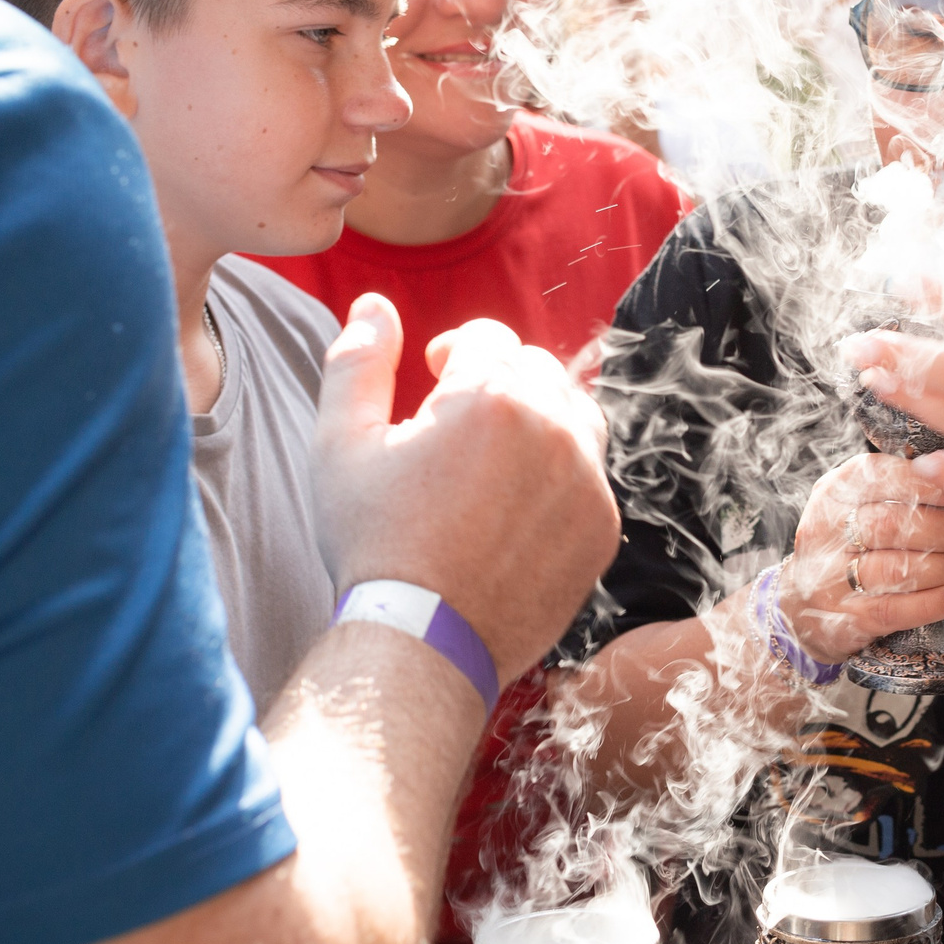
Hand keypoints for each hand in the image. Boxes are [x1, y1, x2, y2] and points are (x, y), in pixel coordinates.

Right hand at [315, 295, 618, 676]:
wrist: (422, 639)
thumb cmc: (374, 541)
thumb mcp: (341, 444)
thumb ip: (357, 361)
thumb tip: (375, 304)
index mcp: (490, 394)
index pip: (487, 338)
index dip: (453, 353)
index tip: (431, 379)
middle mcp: (552, 427)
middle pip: (535, 369)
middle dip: (496, 383)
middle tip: (455, 424)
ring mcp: (587, 479)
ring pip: (571, 415)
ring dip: (536, 420)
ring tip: (489, 457)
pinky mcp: (602, 526)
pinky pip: (588, 475)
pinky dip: (558, 476)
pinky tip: (511, 507)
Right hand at [777, 453, 943, 662]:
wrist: (799, 608)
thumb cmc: (844, 547)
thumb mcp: (856, 505)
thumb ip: (897, 489)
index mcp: (833, 494)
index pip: (877, 478)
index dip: (923, 484)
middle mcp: (826, 533)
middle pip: (890, 526)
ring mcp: (832, 579)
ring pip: (896, 569)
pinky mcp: (846, 618)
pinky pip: (896, 610)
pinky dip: (934, 602)